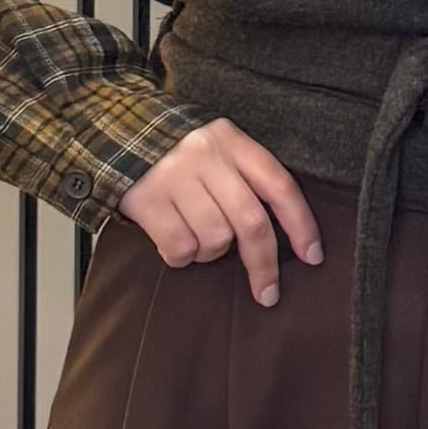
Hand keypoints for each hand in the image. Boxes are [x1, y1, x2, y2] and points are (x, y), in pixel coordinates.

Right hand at [117, 119, 323, 304]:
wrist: (115, 134)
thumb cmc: (179, 155)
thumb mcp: (217, 150)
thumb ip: (246, 179)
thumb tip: (285, 236)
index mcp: (232, 141)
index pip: (280, 186)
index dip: (301, 225)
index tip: (312, 256)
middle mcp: (207, 155)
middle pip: (251, 222)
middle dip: (264, 265)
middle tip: (268, 293)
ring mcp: (175, 176)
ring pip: (215, 238)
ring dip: (211, 253)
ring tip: (197, 236)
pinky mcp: (147, 199)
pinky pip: (180, 247)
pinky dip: (181, 256)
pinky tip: (173, 238)